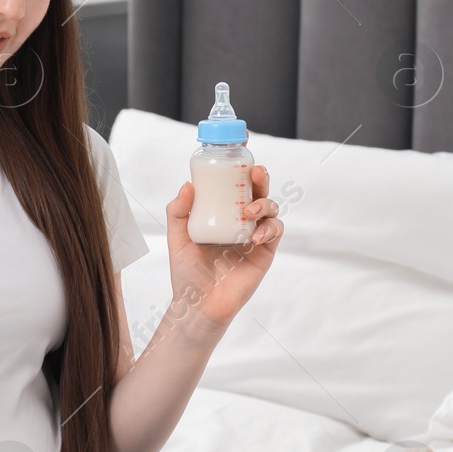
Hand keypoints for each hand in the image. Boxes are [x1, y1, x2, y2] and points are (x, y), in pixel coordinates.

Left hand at [164, 164, 283, 330]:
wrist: (199, 306)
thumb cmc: (187, 274)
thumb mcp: (177, 239)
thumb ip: (178, 212)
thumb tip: (188, 185)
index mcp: (221, 212)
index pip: (233, 182)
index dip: (240, 164)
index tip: (242, 145)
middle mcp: (240, 220)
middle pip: (257, 190)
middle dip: (260, 177)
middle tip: (255, 172)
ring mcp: (254, 235)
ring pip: (271, 208)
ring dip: (264, 203)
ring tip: (249, 212)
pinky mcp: (265, 252)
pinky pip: (275, 231)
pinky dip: (269, 228)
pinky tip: (255, 236)